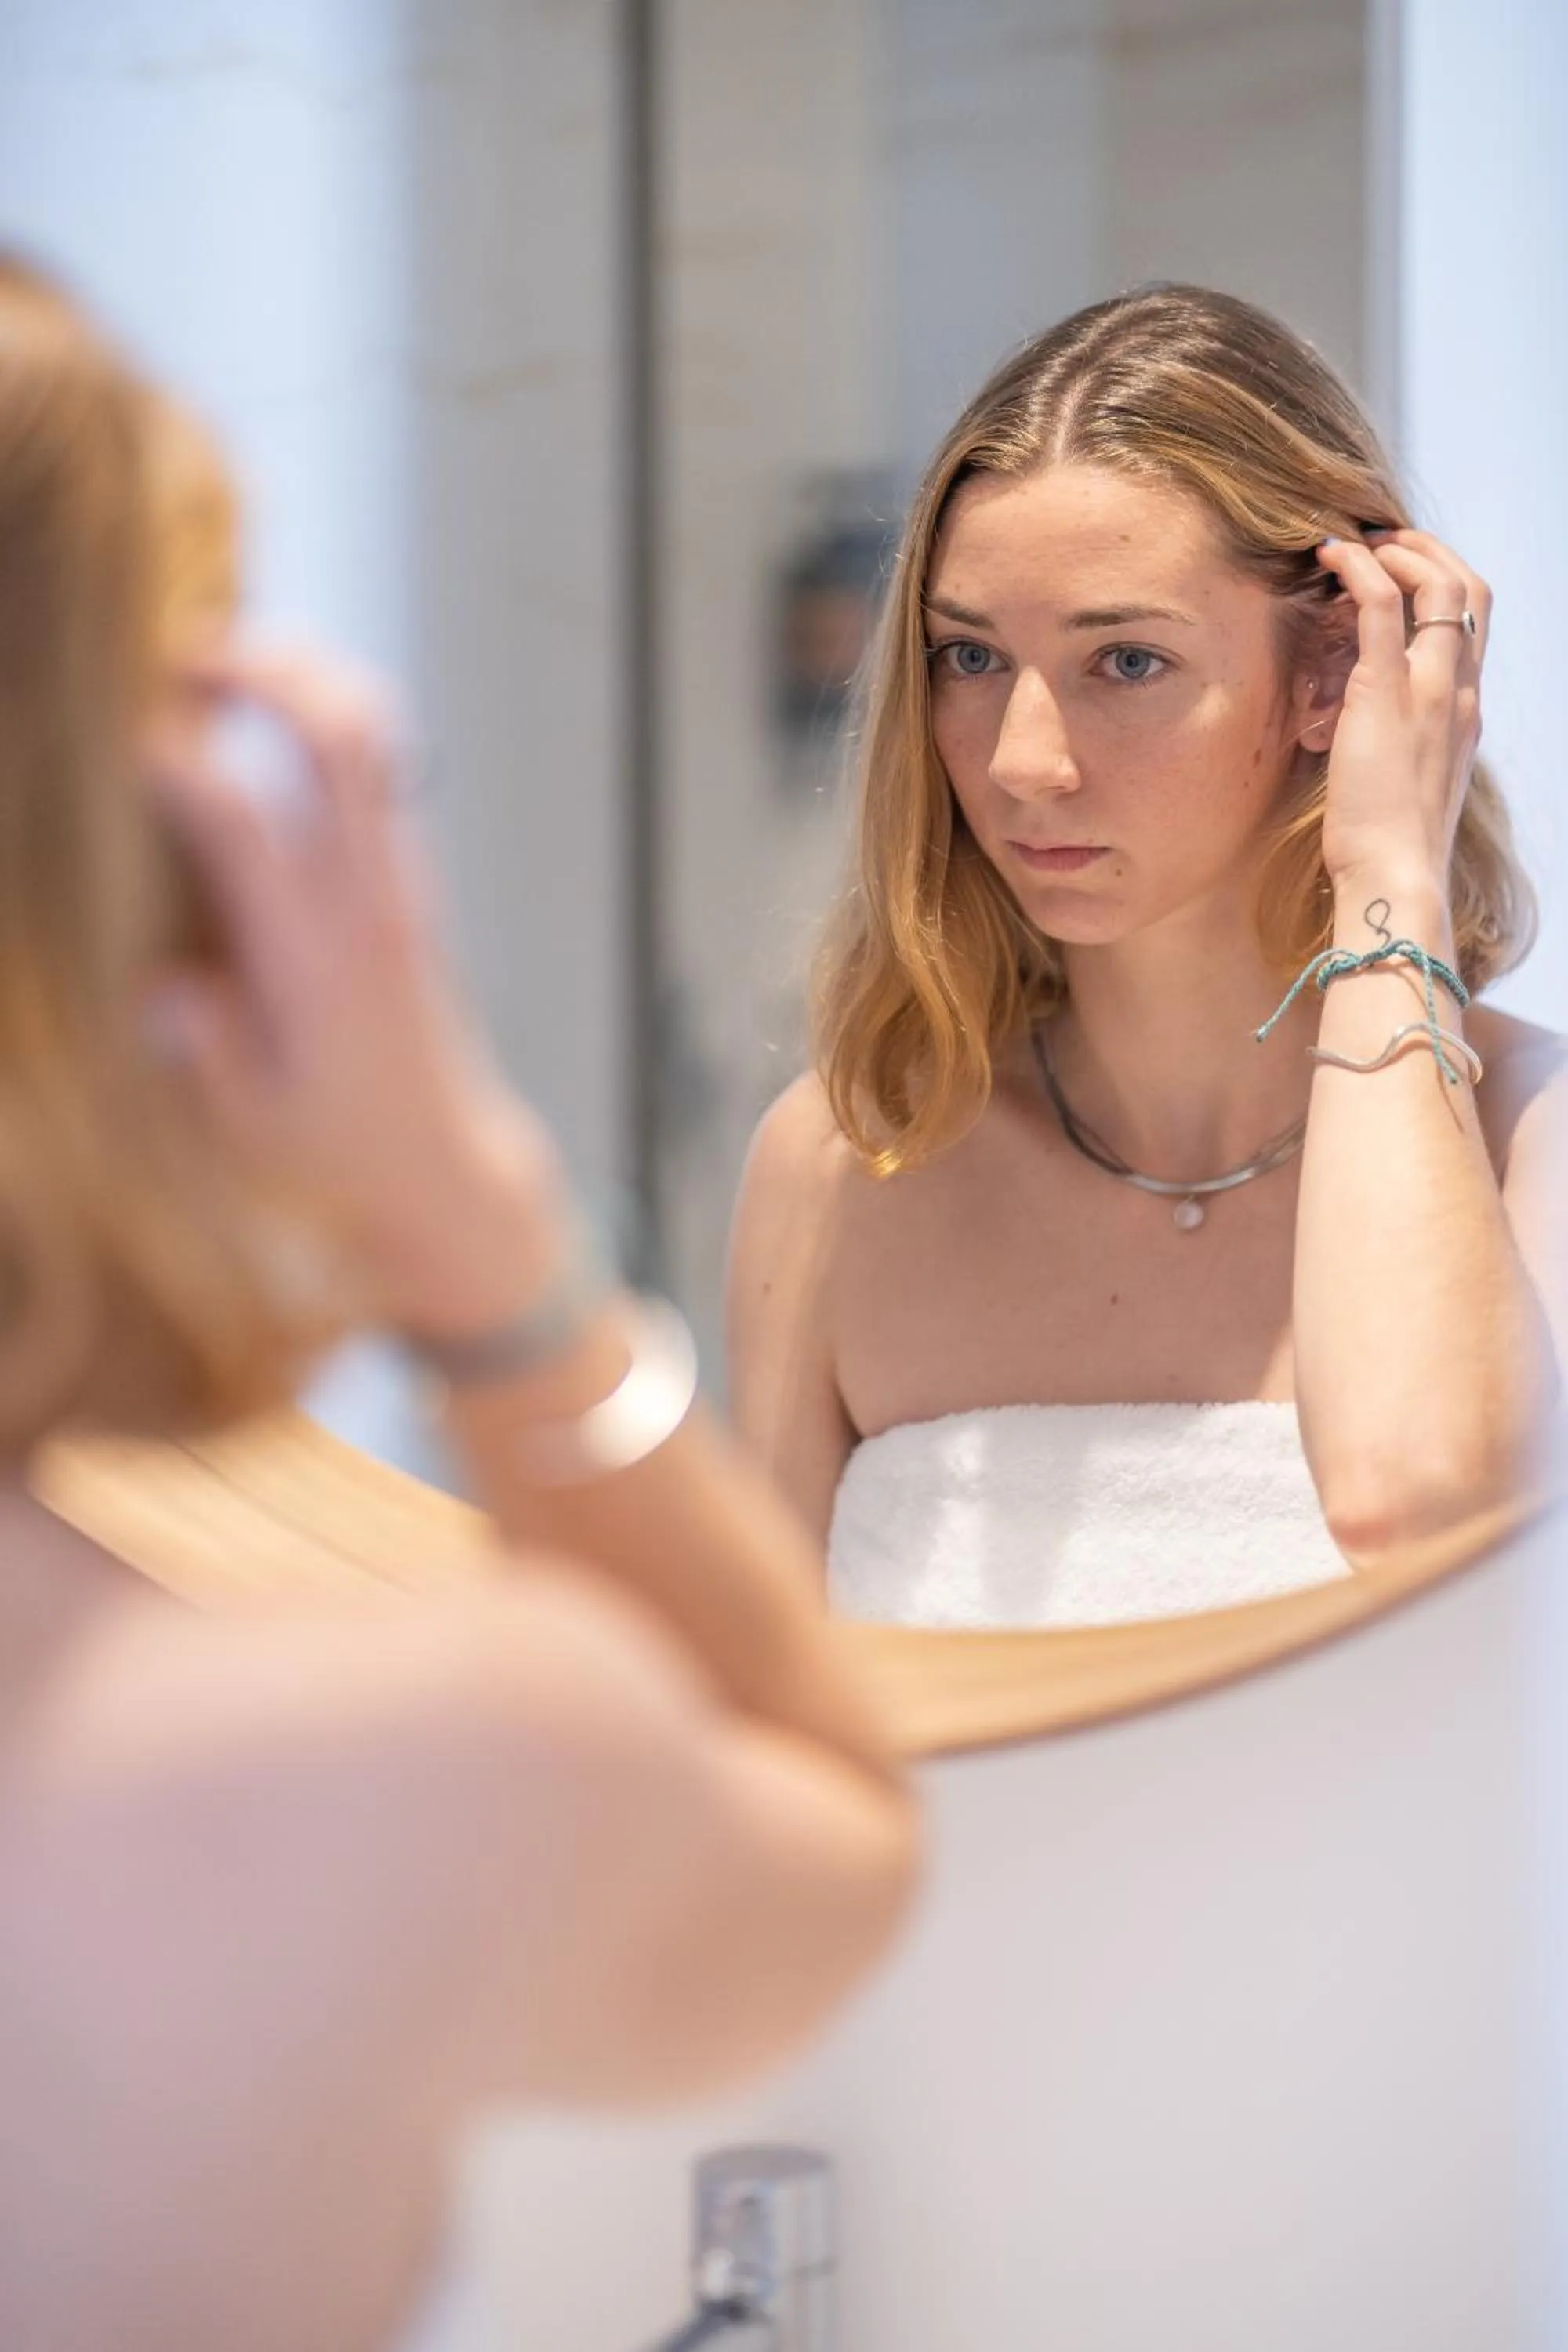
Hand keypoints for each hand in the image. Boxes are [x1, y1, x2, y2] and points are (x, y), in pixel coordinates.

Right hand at [143, 639, 569, 1338]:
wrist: (446, 1167)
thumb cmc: (334, 1157)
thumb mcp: (249, 1131)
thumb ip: (204, 1054)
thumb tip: (167, 987)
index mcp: (313, 961)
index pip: (241, 824)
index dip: (174, 763)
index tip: (118, 738)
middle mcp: (365, 903)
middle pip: (337, 736)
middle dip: (257, 670)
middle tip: (175, 653)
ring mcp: (396, 883)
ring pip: (370, 735)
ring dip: (298, 677)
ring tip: (217, 658)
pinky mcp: (406, 884)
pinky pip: (376, 768)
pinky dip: (319, 716)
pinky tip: (257, 708)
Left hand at [1312, 527, 1489, 904]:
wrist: (1397, 877)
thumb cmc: (1390, 848)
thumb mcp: (1404, 786)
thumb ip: (1396, 748)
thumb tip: (1359, 736)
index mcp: (1465, 713)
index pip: (1474, 624)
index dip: (1443, 583)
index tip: (1404, 572)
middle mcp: (1458, 691)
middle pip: (1470, 588)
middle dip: (1429, 551)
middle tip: (1382, 541)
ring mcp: (1429, 687)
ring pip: (1436, 583)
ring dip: (1396, 549)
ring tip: (1352, 542)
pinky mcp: (1385, 692)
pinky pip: (1382, 604)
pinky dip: (1358, 568)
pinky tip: (1330, 557)